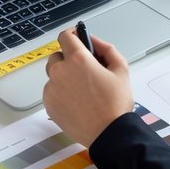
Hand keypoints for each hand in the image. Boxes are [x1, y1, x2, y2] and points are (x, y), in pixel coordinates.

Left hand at [42, 29, 134, 145]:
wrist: (108, 133)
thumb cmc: (115, 105)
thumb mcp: (121, 69)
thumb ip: (107, 48)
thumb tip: (94, 41)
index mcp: (79, 60)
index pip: (65, 36)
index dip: (71, 35)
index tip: (75, 37)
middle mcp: (61, 72)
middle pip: (57, 56)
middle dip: (68, 59)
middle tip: (83, 71)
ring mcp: (52, 89)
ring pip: (53, 75)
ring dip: (63, 77)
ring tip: (81, 90)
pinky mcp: (48, 104)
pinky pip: (51, 91)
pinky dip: (60, 93)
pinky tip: (76, 101)